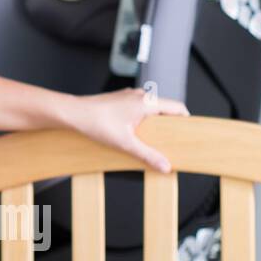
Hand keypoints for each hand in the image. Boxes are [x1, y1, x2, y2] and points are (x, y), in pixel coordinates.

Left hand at [66, 87, 189, 173]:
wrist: (71, 113)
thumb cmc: (94, 121)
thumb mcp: (125, 143)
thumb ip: (147, 155)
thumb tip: (164, 165)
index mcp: (146, 102)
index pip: (177, 108)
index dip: (186, 121)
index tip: (189, 134)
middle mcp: (139, 95)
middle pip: (165, 110)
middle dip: (169, 126)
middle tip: (171, 142)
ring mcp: (128, 97)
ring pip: (150, 110)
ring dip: (154, 124)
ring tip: (151, 141)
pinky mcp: (119, 101)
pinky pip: (138, 110)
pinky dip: (141, 121)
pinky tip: (134, 135)